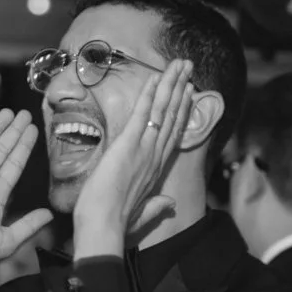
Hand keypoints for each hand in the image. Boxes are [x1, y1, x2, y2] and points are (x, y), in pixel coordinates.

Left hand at [73, 59, 195, 241]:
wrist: (104, 226)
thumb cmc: (117, 223)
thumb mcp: (141, 213)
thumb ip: (157, 207)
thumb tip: (171, 205)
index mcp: (155, 170)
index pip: (172, 134)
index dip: (180, 111)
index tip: (187, 92)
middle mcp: (155, 156)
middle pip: (172, 116)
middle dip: (180, 89)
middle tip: (188, 68)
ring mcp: (144, 149)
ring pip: (162, 110)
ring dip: (171, 84)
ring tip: (179, 65)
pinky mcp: (128, 145)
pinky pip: (142, 114)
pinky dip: (149, 95)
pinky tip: (155, 78)